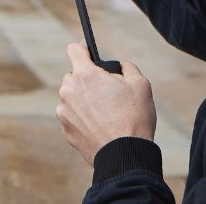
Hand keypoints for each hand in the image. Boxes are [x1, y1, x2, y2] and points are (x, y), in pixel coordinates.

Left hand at [56, 43, 155, 165]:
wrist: (125, 155)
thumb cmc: (134, 118)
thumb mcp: (140, 84)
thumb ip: (127, 67)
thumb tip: (120, 67)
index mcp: (85, 75)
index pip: (74, 49)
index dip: (84, 50)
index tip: (90, 55)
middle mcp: (69, 91)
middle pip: (74, 76)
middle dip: (88, 80)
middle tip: (107, 92)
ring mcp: (64, 112)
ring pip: (72, 98)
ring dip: (84, 100)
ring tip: (106, 113)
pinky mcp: (66, 131)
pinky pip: (73, 117)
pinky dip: (83, 119)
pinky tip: (100, 127)